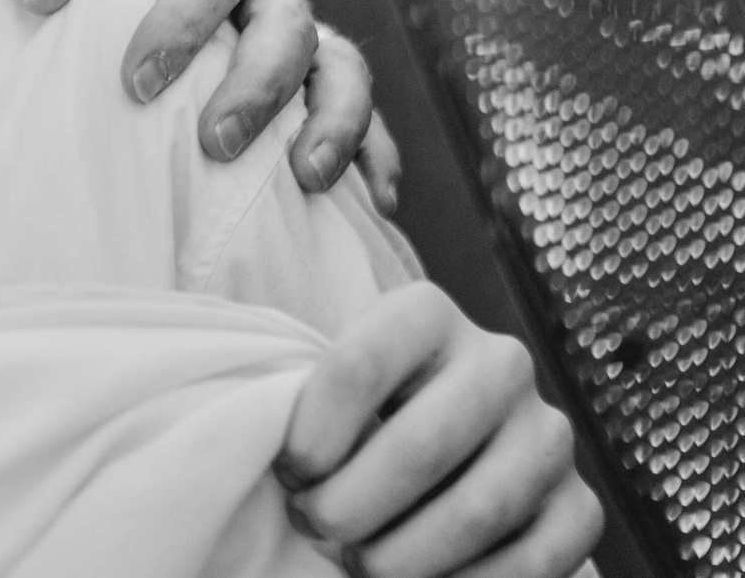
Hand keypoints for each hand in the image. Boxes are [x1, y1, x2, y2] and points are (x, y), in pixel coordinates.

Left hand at [0, 0, 397, 205]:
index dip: (183, 23)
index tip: (137, 82)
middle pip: (288, 25)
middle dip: (258, 86)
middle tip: (214, 143)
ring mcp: (291, 29)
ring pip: (340, 69)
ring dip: (334, 123)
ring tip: (306, 179)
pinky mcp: (303, 80)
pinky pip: (356, 114)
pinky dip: (373, 153)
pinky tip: (371, 202)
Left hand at [279, 284, 600, 577]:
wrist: (444, 436)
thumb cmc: (363, 411)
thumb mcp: (330, 384)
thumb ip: (302, 404)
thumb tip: (287, 472)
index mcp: (427, 314)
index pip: (361, 365)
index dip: (315, 432)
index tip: (289, 473)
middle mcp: (501, 362)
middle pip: (421, 446)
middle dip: (353, 504)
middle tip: (315, 528)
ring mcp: (548, 433)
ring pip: (479, 510)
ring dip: (406, 555)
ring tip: (359, 565)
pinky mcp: (580, 503)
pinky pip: (535, 560)